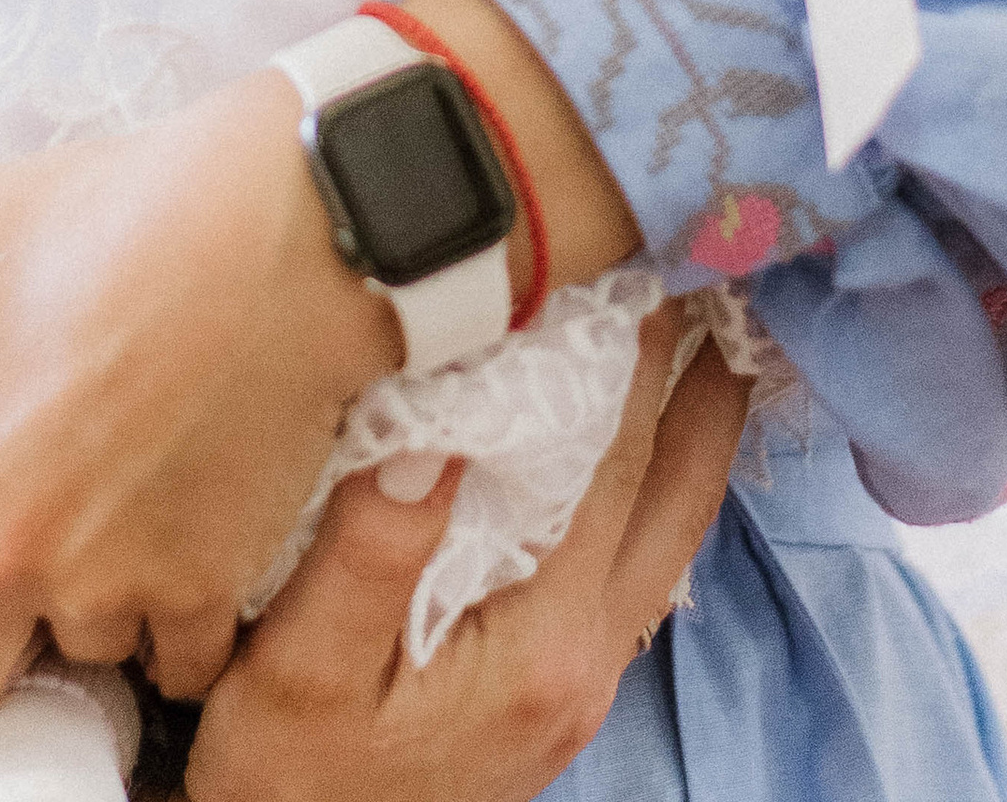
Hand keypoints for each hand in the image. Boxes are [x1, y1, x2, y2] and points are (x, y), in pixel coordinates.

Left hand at [0, 71, 402, 801]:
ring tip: (123, 481)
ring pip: (75, 655)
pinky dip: (179, 614)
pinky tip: (192, 517)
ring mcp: (105, 581)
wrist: (271, 221)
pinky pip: (176, 657)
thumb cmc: (96, 212)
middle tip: (25, 511)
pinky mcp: (202, 582)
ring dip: (87, 603)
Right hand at [185, 307, 749, 801]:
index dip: (642, 358)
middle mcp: (585, 662)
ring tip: (704, 348)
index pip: (616, 468)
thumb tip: (432, 435)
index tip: (650, 257)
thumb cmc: (281, 785)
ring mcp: (579, 681)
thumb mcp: (299, 671)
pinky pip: (635, 565)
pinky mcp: (555, 689)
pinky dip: (653, 491)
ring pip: (669, 537)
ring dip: (693, 441)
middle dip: (707, 392)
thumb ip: (368, 555)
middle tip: (724, 280)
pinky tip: (630, 454)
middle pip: (678, 502)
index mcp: (543, 643)